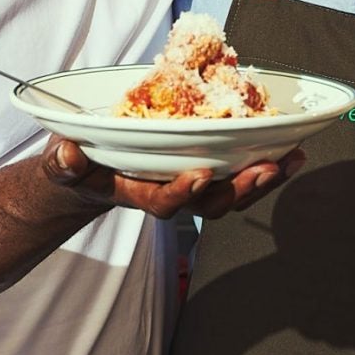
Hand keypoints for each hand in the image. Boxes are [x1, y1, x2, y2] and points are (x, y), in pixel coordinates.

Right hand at [42, 137, 304, 219]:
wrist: (85, 178)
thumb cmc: (75, 170)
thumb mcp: (62, 167)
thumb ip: (64, 165)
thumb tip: (66, 156)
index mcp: (136, 193)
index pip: (163, 201)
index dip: (183, 192)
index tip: (201, 175)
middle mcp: (167, 193)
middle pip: (209, 203)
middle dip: (239, 189)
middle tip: (265, 168)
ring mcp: (186, 184)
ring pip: (230, 193)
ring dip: (261, 180)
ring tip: (290, 160)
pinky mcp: (200, 171)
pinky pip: (235, 175)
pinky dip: (263, 166)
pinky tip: (291, 151)